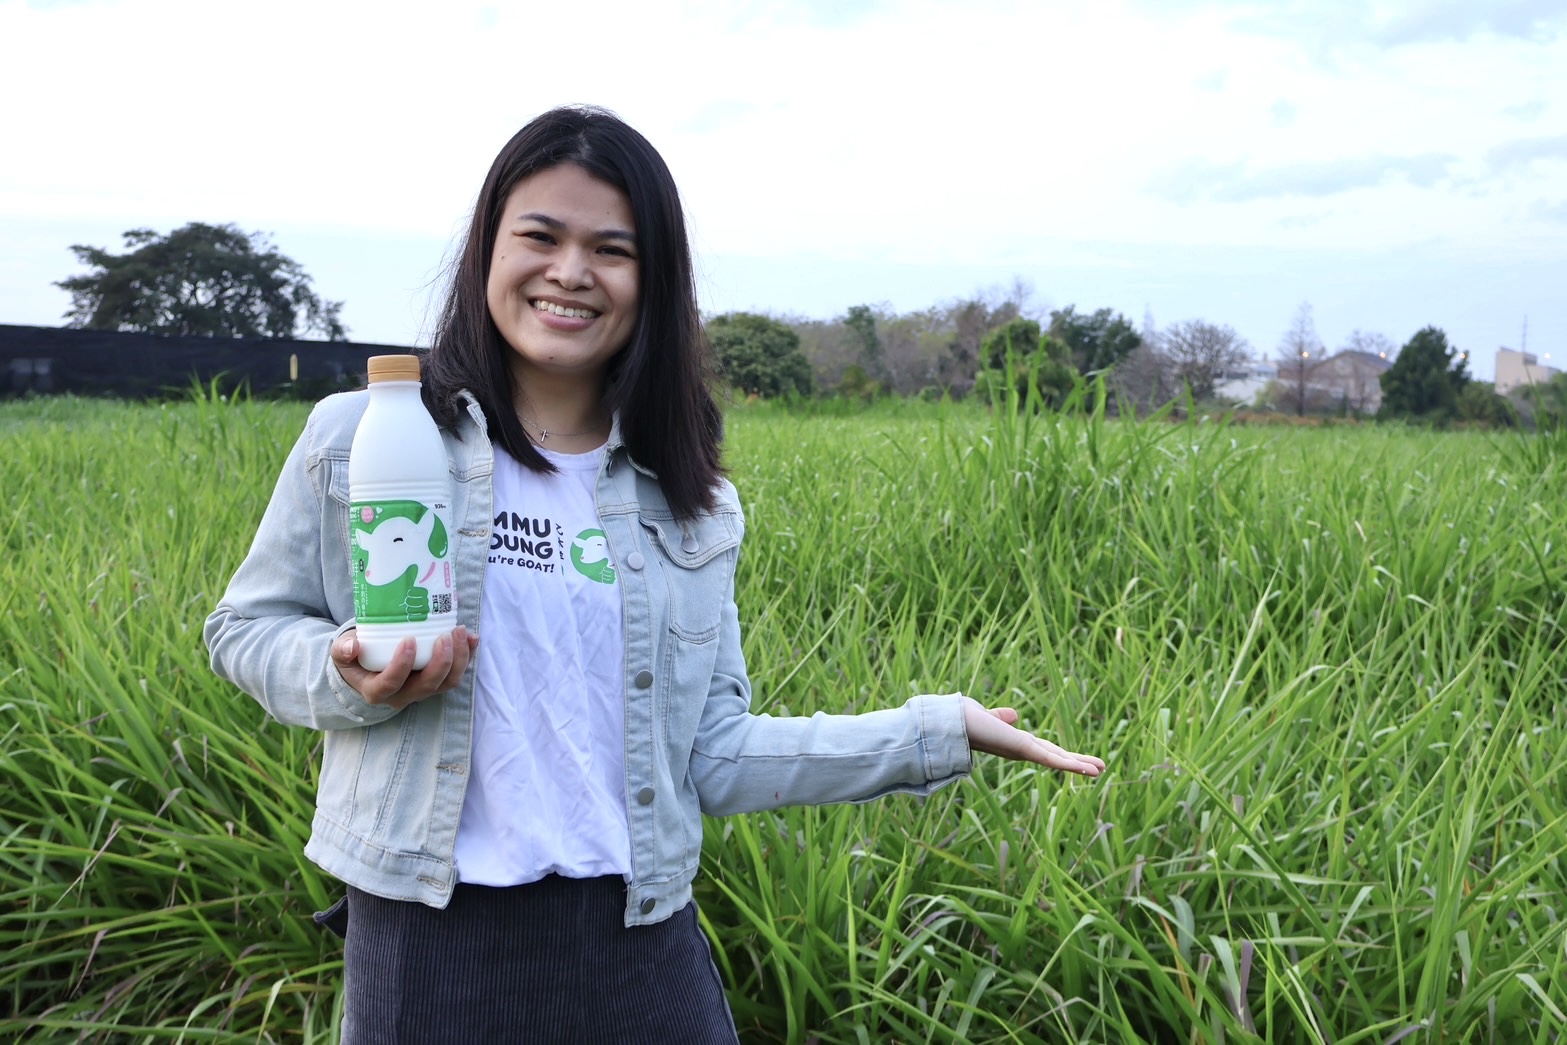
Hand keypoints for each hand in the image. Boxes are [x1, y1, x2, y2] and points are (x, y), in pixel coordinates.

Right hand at [331, 626, 478, 710]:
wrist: (367, 666)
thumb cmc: (355, 658)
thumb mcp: (341, 653)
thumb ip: (343, 650)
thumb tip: (353, 646)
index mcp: (376, 690)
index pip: (391, 683)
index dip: (402, 665)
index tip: (409, 640)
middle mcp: (403, 695)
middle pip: (428, 685)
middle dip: (441, 661)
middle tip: (446, 635)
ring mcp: (422, 690)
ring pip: (447, 683)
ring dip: (459, 659)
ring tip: (460, 632)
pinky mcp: (437, 682)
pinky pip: (456, 674)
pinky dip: (468, 656)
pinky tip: (472, 637)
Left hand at [961, 697, 1104, 776]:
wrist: (953, 722)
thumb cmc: (966, 719)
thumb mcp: (990, 718)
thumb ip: (1001, 718)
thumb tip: (1013, 715)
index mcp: (1016, 743)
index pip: (1046, 749)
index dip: (1063, 754)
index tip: (1078, 760)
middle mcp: (1021, 750)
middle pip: (1056, 756)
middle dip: (1077, 762)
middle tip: (1100, 769)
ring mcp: (1023, 751)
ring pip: (1058, 759)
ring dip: (1079, 765)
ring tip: (1101, 770)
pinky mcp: (1023, 749)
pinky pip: (1051, 759)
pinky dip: (1069, 764)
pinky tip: (1087, 769)